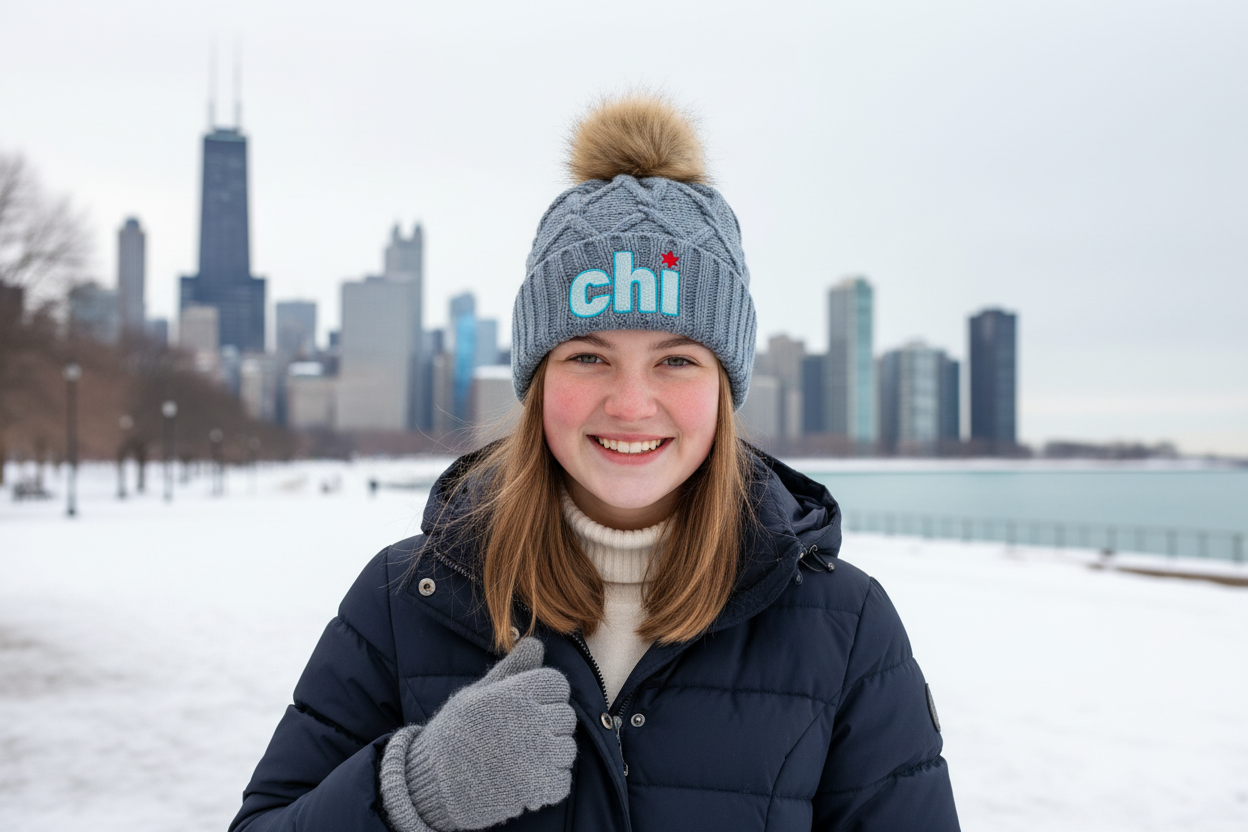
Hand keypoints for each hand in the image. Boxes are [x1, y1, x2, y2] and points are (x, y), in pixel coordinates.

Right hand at [387, 637, 576, 831]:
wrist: (433, 785)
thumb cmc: (453, 735)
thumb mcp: (476, 694)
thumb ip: (512, 669)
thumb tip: (537, 644)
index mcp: (517, 693)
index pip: (558, 684)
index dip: (546, 695)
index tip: (530, 707)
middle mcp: (533, 721)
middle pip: (567, 716)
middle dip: (549, 725)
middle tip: (521, 737)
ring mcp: (539, 756)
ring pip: (567, 749)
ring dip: (551, 756)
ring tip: (521, 761)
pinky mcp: (540, 788)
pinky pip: (563, 781)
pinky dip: (549, 784)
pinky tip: (525, 782)